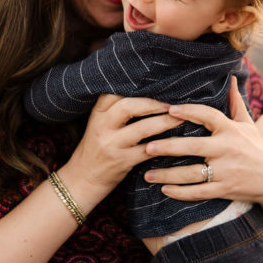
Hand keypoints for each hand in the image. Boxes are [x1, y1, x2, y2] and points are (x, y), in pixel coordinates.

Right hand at [64, 93, 183, 204]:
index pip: (114, 92)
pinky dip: (164, 145)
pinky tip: (177, 142)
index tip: (155, 84)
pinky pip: (148, 151)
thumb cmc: (96, 149)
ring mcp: (111, 144)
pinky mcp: (121, 161)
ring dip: (165, 122)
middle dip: (154, 103)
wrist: (82, 179)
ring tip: (180, 118)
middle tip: (172, 104)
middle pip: (128, 106)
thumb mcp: (99, 125)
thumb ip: (116, 110)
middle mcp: (102, 126)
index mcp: (98, 114)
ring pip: (142, 128)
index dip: (135, 86)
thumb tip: (148, 92)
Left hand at [142, 77, 262, 205]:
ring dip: (168, 175)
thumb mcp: (248, 125)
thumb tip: (231, 78)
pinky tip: (165, 190)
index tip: (169, 109)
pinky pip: (199, 192)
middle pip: (193, 146)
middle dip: (169, 147)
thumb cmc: (256, 149)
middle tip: (148, 147)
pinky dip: (181, 193)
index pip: (208, 116)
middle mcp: (228, 149)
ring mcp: (226, 171)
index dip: (189, 111)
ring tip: (147, 174)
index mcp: (231, 130)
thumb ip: (236, 103)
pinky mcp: (225, 189)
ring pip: (192, 173)